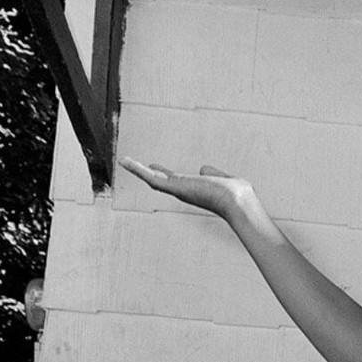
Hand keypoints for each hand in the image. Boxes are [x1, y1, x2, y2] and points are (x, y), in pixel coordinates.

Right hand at [119, 157, 255, 221]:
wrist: (238, 201)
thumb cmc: (236, 194)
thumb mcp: (221, 178)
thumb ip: (212, 173)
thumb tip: (203, 169)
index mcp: (194, 188)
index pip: (175, 180)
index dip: (163, 173)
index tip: (154, 167)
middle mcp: (184, 191)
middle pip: (160, 181)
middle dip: (145, 173)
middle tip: (130, 164)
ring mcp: (178, 190)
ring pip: (153, 180)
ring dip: (136, 170)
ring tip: (123, 161)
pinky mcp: (174, 188)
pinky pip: (151, 179)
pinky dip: (137, 170)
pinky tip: (125, 161)